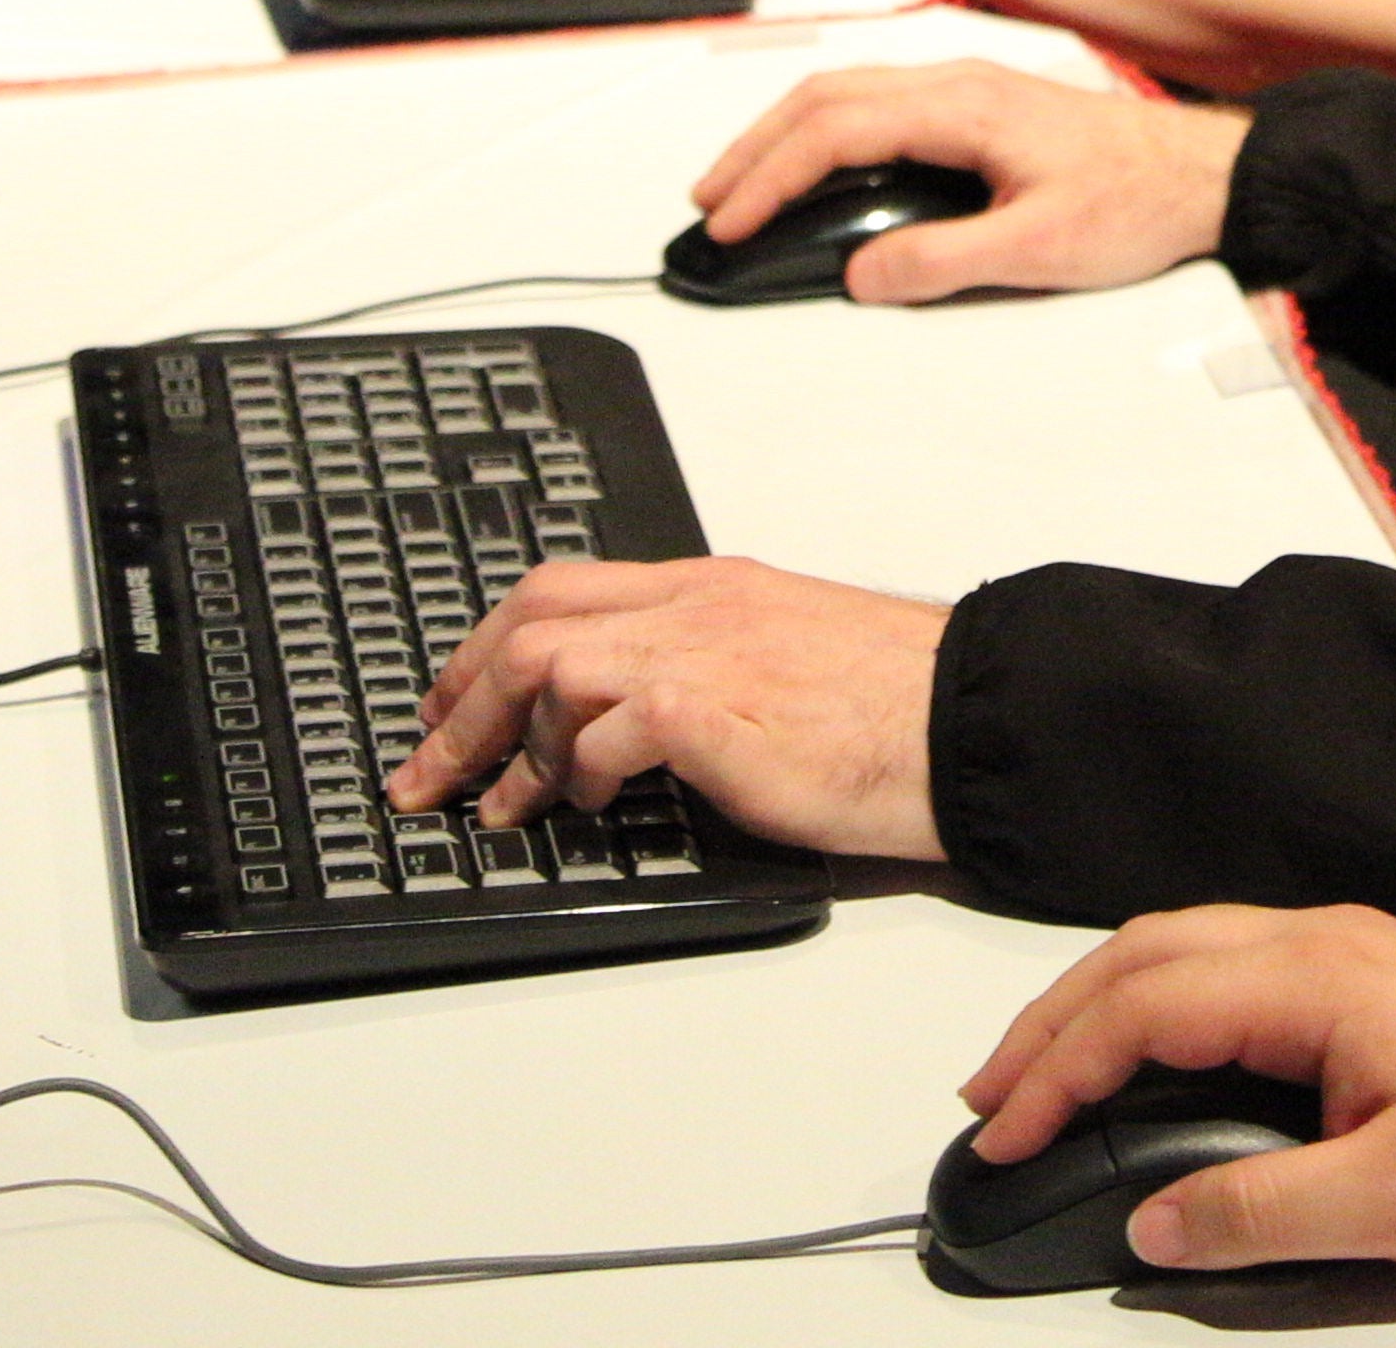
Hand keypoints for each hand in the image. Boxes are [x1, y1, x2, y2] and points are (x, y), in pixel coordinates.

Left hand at [389, 557, 946, 855]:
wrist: (968, 719)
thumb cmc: (895, 706)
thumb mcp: (785, 658)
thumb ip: (710, 664)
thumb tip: (634, 721)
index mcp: (712, 588)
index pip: (562, 589)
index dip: (485, 645)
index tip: (449, 704)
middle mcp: (698, 608)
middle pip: (531, 622)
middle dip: (458, 698)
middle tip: (427, 765)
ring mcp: (705, 653)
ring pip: (548, 669)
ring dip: (502, 746)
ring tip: (497, 806)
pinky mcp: (714, 712)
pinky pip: (601, 732)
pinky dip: (571, 771)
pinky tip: (579, 804)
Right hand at [686, 64, 1249, 301]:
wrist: (1203, 174)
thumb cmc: (1138, 200)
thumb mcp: (1038, 249)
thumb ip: (942, 260)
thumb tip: (860, 272)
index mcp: (963, 105)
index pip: (835, 130)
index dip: (771, 177)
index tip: (730, 221)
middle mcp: (957, 82)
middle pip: (825, 98)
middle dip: (755, 148)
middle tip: (709, 202)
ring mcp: (966, 88)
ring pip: (847, 95)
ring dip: (785, 137)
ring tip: (743, 185)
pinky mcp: (978, 107)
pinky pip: (877, 105)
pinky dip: (825, 133)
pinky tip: (815, 168)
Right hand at [961, 904, 1395, 1276]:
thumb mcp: (1390, 1206)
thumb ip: (1256, 1212)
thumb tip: (1155, 1225)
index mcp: (1321, 977)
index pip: (1146, 1006)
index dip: (1059, 1072)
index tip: (1005, 1133)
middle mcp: (1326, 943)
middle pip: (1146, 954)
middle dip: (1052, 1023)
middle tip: (989, 1097)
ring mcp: (1347, 955)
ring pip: (1183, 951)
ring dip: (1100, 1007)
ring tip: (1041, 1078)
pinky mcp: (1365, 984)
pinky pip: (1228, 969)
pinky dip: (1158, 1008)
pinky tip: (1143, 1058)